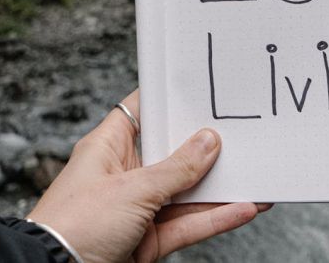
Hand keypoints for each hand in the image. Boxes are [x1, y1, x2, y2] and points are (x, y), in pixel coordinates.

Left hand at [27, 89, 270, 261]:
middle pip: (173, 154)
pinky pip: (189, 224)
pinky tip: (243, 209)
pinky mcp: (149, 239)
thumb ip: (176, 169)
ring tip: (255, 176)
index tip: (200, 90)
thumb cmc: (74, 226)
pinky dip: (216, 219)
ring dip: (220, 188)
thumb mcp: (132, 189)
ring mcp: (138, 209)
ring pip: (187, 193)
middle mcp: (124, 175)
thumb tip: (207, 143)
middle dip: (206, 148)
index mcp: (109, 148)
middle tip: (241, 134)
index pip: (141, 112)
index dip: (169, 100)